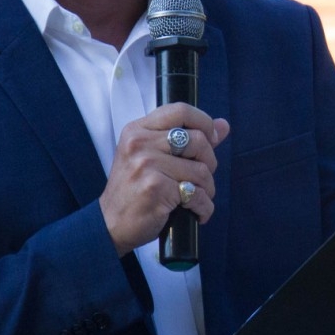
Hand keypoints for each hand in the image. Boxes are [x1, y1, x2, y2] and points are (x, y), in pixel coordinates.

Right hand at [99, 104, 231, 255]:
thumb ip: (187, 139)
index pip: (180, 110)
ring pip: (201, 170)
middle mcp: (140, 143)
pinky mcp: (156, 187)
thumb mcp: (152, 157)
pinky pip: (196, 194)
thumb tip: (223, 125)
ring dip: (206, 189)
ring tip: (196, 198)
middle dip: (210, 162)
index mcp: (138, 130)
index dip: (204, 122)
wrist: (111, 224)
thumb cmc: (134, 191)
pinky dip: (203, 207)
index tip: (211, 139)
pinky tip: (195, 212)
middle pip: (198, 140)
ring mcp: (146, 164)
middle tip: (201, 179)